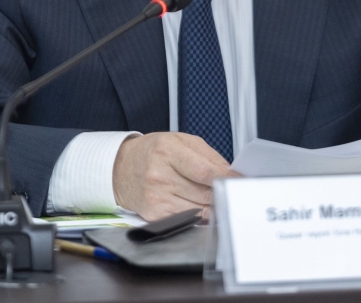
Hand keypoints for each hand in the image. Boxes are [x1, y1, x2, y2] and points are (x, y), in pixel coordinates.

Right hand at [112, 132, 234, 220]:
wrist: (121, 168)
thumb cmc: (153, 152)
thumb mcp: (180, 141)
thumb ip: (208, 156)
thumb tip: (230, 173)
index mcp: (167, 151)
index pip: (203, 171)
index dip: (226, 178)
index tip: (240, 181)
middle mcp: (160, 175)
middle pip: (204, 192)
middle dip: (223, 192)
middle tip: (234, 191)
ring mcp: (156, 197)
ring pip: (199, 208)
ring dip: (214, 205)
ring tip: (218, 197)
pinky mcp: (154, 214)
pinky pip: (187, 219)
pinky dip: (200, 214)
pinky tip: (201, 206)